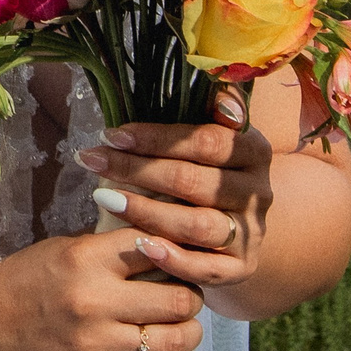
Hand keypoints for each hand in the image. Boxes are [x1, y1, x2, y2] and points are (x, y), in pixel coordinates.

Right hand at [0, 229, 202, 350]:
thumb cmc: (21, 282)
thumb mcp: (64, 249)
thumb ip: (111, 248)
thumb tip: (166, 243)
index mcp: (88, 259)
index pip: (160, 248)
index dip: (179, 253)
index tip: (182, 260)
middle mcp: (95, 301)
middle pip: (178, 298)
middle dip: (191, 297)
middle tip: (185, 297)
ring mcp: (94, 346)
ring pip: (173, 341)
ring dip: (188, 335)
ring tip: (183, 328)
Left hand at [76, 86, 273, 293]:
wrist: (242, 230)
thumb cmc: (212, 175)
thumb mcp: (215, 141)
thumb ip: (210, 112)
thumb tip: (214, 82)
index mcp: (254, 151)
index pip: (205, 141)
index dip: (157, 137)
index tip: (112, 132)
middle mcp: (258, 192)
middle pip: (195, 182)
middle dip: (138, 170)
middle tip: (92, 161)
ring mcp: (251, 233)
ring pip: (199, 225)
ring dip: (148, 212)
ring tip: (105, 199)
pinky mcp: (241, 269)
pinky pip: (206, 269)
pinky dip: (173, 258)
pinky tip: (140, 246)